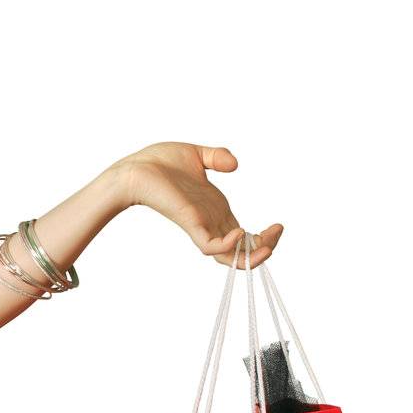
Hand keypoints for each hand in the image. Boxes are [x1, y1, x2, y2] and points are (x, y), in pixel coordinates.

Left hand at [111, 142, 283, 267]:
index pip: (245, 237)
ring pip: (229, 256)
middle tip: (277, 234)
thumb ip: (218, 158)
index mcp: (215, 211)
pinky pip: (209, 246)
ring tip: (268, 247)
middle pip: (242, 250)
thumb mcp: (197, 156)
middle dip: (265, 248)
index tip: (279, 226)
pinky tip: (239, 233)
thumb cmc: (158, 163)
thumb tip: (235, 165)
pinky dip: (226, 246)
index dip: (264, 238)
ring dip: (251, 257)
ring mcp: (200, 225)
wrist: (134, 167)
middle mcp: (210, 222)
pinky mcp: (188, 224)